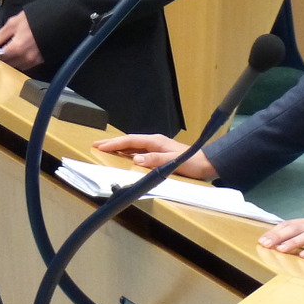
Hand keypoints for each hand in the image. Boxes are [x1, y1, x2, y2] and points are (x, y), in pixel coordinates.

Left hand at [0, 11, 42, 69]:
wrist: (56, 20)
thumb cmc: (33, 19)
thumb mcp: (13, 23)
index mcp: (16, 49)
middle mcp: (25, 58)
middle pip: (6, 64)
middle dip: (0, 58)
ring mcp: (33, 62)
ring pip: (16, 66)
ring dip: (9, 61)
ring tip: (6, 51)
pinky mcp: (40, 61)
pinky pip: (25, 65)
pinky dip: (19, 61)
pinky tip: (17, 53)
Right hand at [92, 134, 217, 180]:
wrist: (208, 163)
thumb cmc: (192, 163)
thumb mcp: (174, 162)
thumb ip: (156, 160)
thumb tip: (136, 159)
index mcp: (155, 141)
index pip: (130, 141)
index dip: (114, 143)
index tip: (100, 146)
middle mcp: (154, 141)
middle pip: (129, 141)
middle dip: (112, 143)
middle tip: (96, 144)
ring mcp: (157, 146)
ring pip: (133, 145)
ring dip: (119, 147)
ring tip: (106, 148)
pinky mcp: (160, 152)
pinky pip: (139, 149)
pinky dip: (128, 151)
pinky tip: (125, 155)